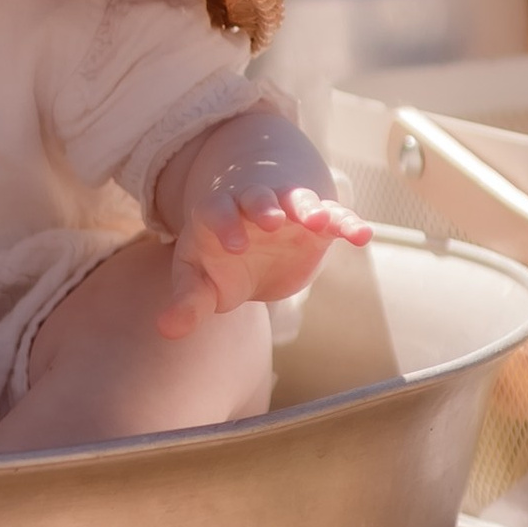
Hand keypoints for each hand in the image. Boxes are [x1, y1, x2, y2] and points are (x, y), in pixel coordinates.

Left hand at [158, 179, 370, 338]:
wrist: (253, 250)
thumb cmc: (219, 263)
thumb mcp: (200, 282)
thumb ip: (187, 302)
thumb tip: (165, 329)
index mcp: (217, 215)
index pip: (216, 210)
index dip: (224, 224)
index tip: (233, 246)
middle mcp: (254, 207)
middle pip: (258, 197)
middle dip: (265, 206)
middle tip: (272, 222)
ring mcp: (288, 212)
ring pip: (298, 199)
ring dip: (308, 206)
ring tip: (319, 220)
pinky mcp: (317, 225)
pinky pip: (334, 218)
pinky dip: (347, 223)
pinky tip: (362, 236)